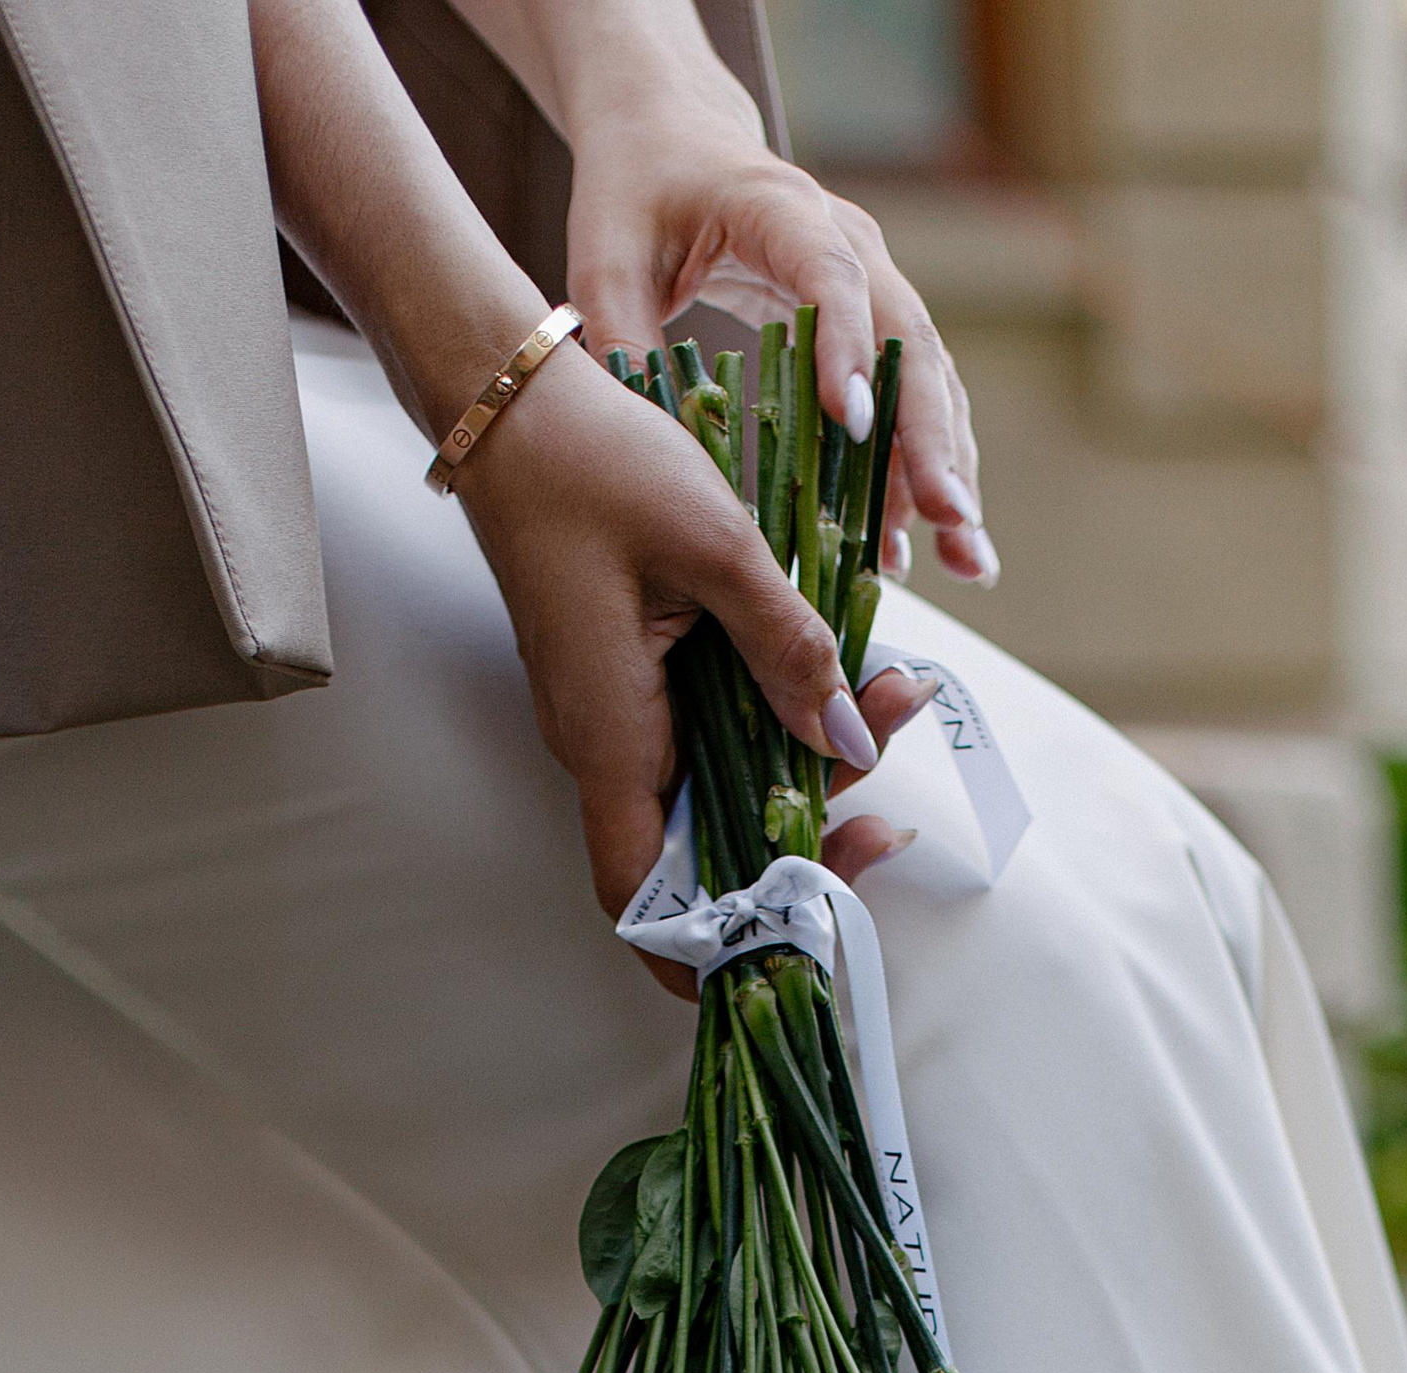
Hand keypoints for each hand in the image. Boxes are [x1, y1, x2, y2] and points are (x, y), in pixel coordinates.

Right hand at [451, 350, 935, 954]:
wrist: (512, 396)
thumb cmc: (594, 463)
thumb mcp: (716, 549)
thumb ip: (790, 650)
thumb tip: (849, 737)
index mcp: (610, 739)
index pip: (648, 905)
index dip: (718, 943)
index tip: (807, 921)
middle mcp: (606, 746)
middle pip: (708, 851)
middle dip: (810, 828)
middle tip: (888, 770)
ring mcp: (617, 714)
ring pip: (721, 786)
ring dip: (809, 759)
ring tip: (894, 690)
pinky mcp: (630, 677)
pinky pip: (711, 731)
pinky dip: (777, 716)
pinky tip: (843, 671)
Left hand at [562, 80, 993, 586]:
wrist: (676, 141)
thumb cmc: (637, 191)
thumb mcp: (603, 257)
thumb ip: (619, 336)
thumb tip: (642, 443)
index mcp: (781, 209)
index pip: (833, 277)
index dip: (849, 349)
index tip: (856, 425)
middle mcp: (850, 244)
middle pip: (908, 342)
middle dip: (933, 438)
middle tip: (950, 519)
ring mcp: (872, 286)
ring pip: (928, 380)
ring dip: (948, 470)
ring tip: (965, 558)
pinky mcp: (871, 328)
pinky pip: (910, 402)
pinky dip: (921, 471)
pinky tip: (922, 542)